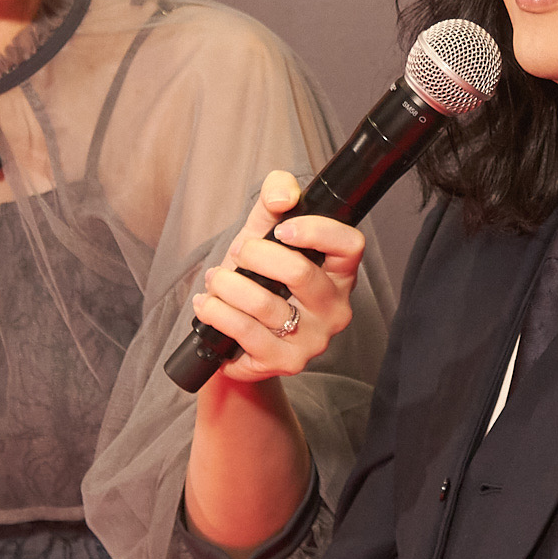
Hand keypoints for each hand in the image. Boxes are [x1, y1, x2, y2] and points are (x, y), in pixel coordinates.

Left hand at [193, 170, 367, 383]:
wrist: (237, 337)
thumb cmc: (258, 280)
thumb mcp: (264, 232)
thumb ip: (275, 199)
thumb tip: (281, 196)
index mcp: (339, 273)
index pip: (350, 245)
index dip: (317, 231)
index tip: (282, 229)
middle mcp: (335, 308)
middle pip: (300, 273)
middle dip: (255, 255)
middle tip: (237, 254)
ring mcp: (314, 340)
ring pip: (264, 304)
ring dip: (227, 284)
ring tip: (214, 279)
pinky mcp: (286, 362)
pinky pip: (246, 333)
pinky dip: (218, 313)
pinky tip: (207, 305)